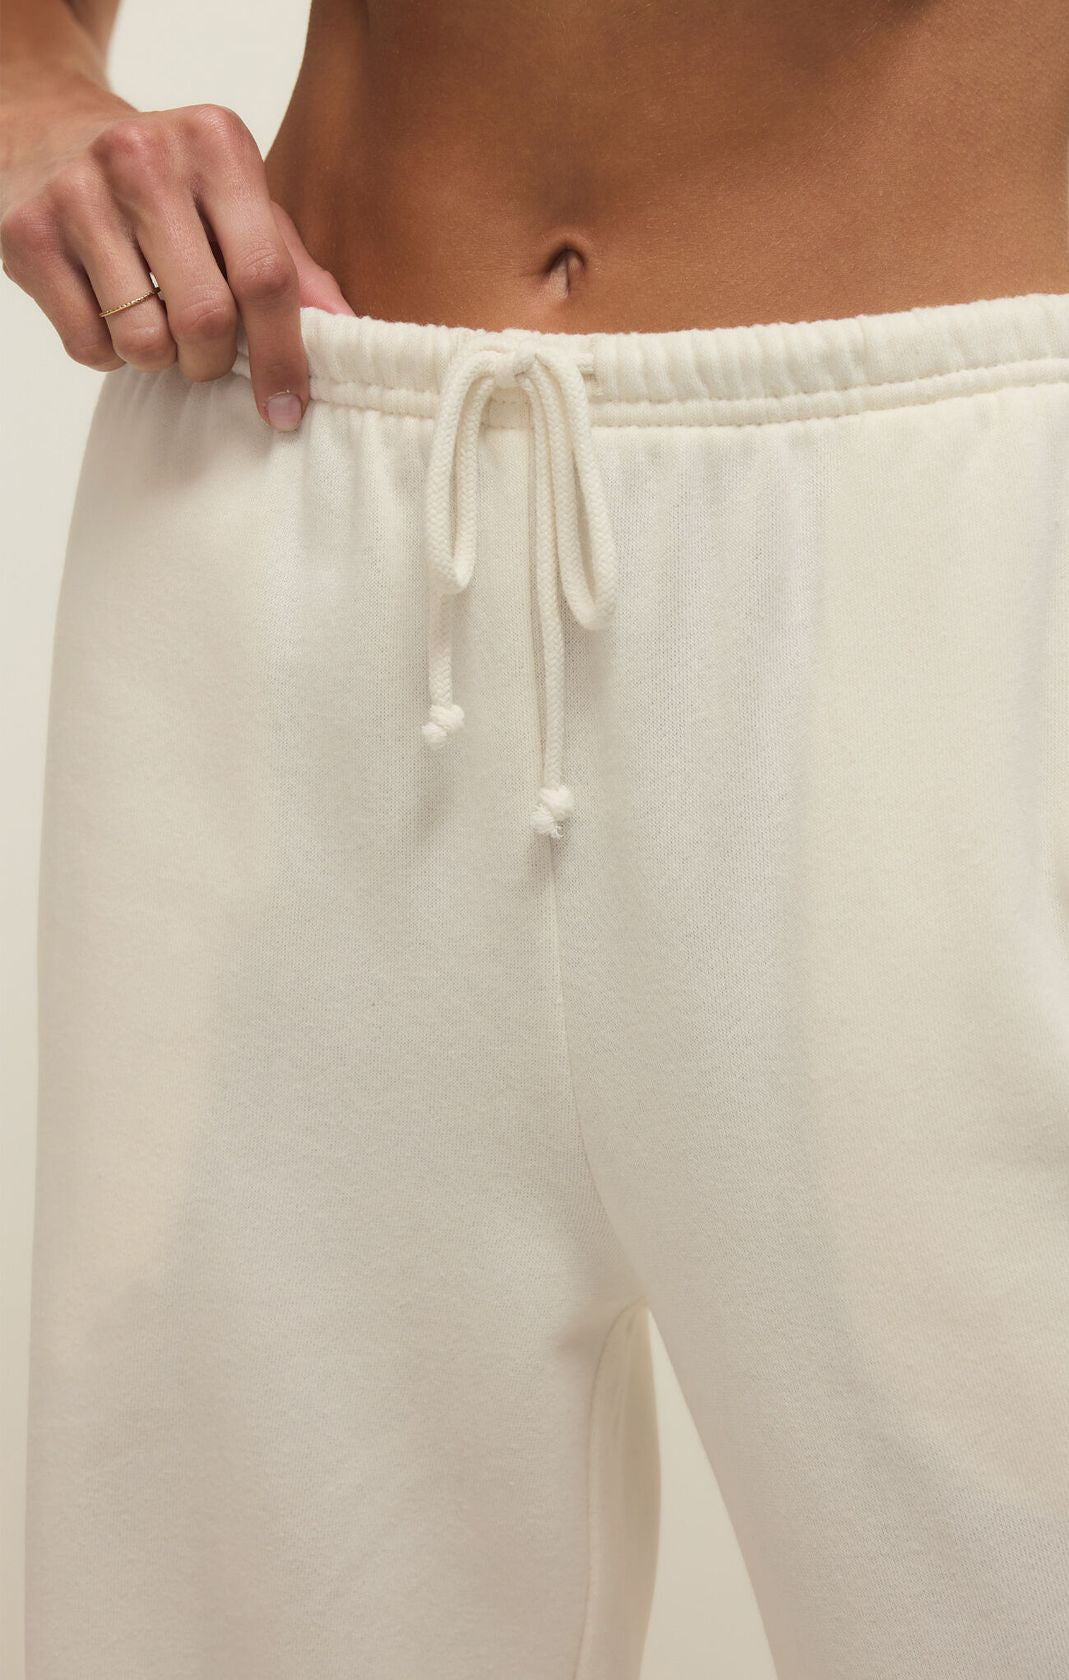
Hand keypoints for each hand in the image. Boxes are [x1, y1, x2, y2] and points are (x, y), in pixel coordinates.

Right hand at [0, 99, 355, 429]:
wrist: (51, 130)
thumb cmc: (170, 186)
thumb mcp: (240, 205)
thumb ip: (294, 268)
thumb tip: (348, 332)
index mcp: (216, 143)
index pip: (266, 276)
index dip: (283, 357)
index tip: (288, 409)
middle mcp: (144, 156)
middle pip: (205, 319)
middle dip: (212, 362)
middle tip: (205, 354)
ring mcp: (77, 191)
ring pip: (144, 342)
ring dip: (159, 360)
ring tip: (152, 319)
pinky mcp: (26, 233)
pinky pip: (88, 346)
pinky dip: (108, 353)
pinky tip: (107, 307)